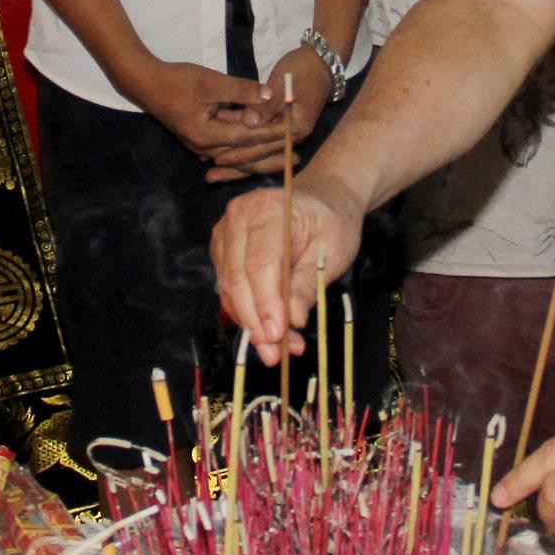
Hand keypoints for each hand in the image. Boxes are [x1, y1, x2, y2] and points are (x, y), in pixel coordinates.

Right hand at [130, 60, 279, 167]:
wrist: (147, 84)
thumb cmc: (177, 80)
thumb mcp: (210, 82)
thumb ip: (241, 90)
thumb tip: (270, 95)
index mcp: (207, 136)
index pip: (248, 139)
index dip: (272, 135)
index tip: (294, 132)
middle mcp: (205, 147)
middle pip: (244, 156)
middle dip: (270, 157)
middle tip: (297, 158)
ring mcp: (202, 146)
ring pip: (238, 154)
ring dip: (260, 155)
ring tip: (285, 156)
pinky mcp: (202, 139)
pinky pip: (229, 147)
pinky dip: (246, 147)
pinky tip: (262, 148)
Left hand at [205, 48, 335, 182]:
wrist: (321, 62)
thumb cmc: (301, 69)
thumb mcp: (283, 83)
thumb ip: (266, 105)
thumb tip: (248, 121)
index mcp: (297, 127)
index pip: (264, 145)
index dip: (240, 152)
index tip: (218, 158)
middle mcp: (294, 136)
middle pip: (261, 155)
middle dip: (235, 165)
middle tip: (210, 176)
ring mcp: (289, 134)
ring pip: (259, 153)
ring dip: (237, 162)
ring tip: (212, 174)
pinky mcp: (282, 129)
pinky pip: (260, 143)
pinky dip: (242, 147)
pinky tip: (223, 153)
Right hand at [211, 178, 362, 362]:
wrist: (321, 199)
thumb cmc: (331, 222)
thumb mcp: (332, 253)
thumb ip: (307, 285)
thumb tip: (293, 320)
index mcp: (268, 209)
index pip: (260, 263)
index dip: (267, 302)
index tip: (278, 335)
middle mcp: (237, 218)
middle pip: (238, 278)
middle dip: (256, 321)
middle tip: (276, 354)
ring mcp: (225, 233)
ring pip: (229, 288)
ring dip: (251, 324)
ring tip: (278, 350)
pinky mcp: (222, 250)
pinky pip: (229, 288)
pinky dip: (246, 314)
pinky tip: (268, 333)